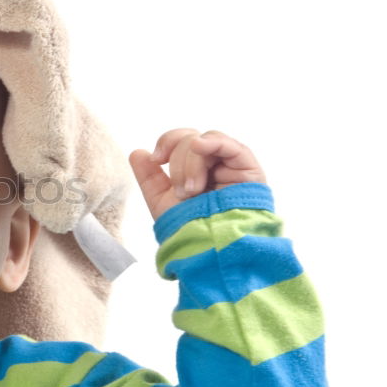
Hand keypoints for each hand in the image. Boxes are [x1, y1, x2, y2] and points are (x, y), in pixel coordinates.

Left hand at [128, 128, 266, 220]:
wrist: (208, 248)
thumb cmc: (188, 228)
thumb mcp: (161, 201)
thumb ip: (149, 177)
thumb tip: (137, 152)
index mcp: (195, 169)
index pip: (181, 140)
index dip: (166, 142)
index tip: (156, 159)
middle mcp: (213, 164)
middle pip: (190, 138)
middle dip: (178, 162)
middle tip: (182, 191)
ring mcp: (231, 166)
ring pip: (205, 141)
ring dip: (191, 164)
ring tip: (193, 191)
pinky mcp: (248, 170)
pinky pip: (231, 145)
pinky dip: (212, 142)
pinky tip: (200, 146)